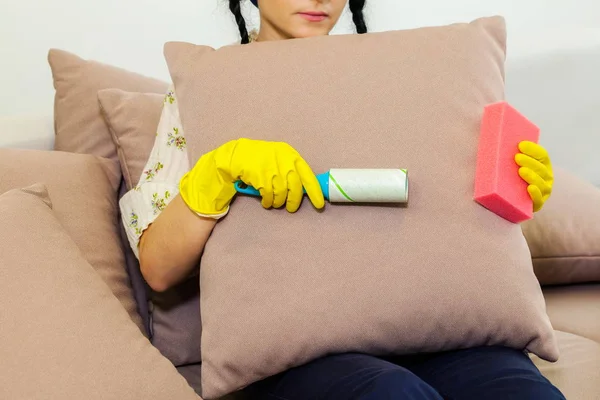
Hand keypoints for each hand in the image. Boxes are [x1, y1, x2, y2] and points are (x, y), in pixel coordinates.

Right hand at [179, 138, 324, 217]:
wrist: (237, 155)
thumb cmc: (262, 159)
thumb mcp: (279, 158)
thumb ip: (292, 171)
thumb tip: (305, 190)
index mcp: (291, 155)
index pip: (308, 175)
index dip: (315, 192)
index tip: (319, 204)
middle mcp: (283, 160)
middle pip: (295, 188)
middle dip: (294, 201)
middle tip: (290, 208)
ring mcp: (271, 167)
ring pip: (281, 193)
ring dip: (278, 202)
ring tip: (273, 202)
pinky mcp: (259, 175)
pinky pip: (268, 195)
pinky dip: (267, 201)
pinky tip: (265, 200)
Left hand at [515, 141, 552, 211]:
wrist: (511, 202)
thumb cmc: (510, 180)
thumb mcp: (512, 167)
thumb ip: (510, 157)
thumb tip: (493, 143)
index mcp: (543, 166)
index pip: (542, 155)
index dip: (533, 149)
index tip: (521, 145)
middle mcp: (546, 178)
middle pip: (541, 168)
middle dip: (530, 161)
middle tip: (516, 157)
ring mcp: (544, 192)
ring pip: (541, 183)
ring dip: (532, 176)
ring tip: (521, 170)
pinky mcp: (538, 205)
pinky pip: (538, 200)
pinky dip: (535, 194)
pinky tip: (529, 188)